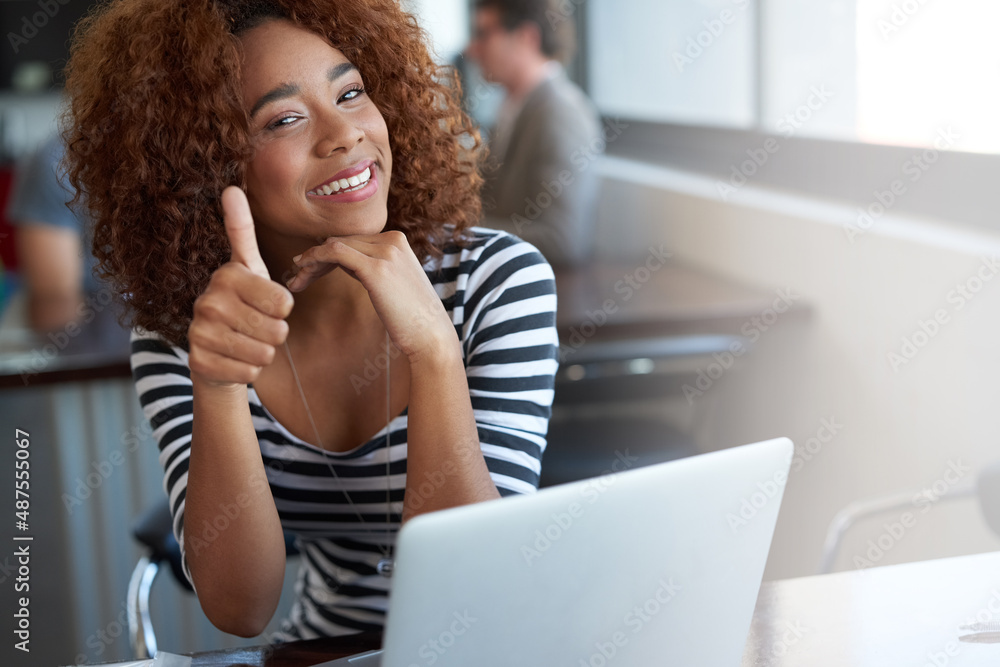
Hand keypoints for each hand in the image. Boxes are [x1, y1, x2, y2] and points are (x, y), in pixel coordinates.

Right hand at [187, 186, 293, 386]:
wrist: (212, 348)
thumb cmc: (241, 303)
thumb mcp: (247, 267)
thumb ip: (242, 230)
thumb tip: (231, 187)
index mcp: (227, 275)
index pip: (284, 303)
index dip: (283, 309)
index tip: (264, 303)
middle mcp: (208, 301)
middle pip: (277, 330)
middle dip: (275, 333)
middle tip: (255, 326)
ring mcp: (200, 333)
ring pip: (265, 353)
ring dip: (263, 352)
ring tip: (244, 340)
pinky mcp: (198, 363)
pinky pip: (250, 373)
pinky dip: (248, 370)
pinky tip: (233, 358)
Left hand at [286, 231, 455, 361]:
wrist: (430, 335)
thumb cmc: (410, 316)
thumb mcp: (392, 282)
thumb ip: (372, 266)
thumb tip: (343, 261)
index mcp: (397, 240)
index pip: (352, 239)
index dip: (328, 253)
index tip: (309, 270)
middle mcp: (392, 239)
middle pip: (341, 241)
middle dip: (315, 258)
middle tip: (297, 277)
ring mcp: (385, 251)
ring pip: (334, 245)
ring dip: (310, 261)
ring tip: (296, 281)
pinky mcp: (376, 268)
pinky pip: (335, 253)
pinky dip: (314, 259)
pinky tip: (302, 272)